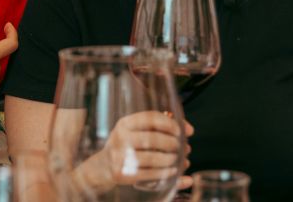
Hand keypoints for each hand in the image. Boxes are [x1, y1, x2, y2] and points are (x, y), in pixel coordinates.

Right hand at [74, 112, 190, 192]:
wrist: (103, 166)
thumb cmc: (127, 145)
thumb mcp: (135, 131)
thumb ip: (159, 127)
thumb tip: (189, 130)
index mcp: (125, 123)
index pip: (151, 118)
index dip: (170, 124)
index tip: (181, 131)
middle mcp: (120, 137)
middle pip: (154, 139)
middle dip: (173, 144)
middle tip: (182, 148)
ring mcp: (120, 156)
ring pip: (153, 158)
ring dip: (171, 160)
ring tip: (178, 160)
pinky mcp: (122, 173)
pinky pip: (149, 174)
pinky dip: (165, 173)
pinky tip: (172, 171)